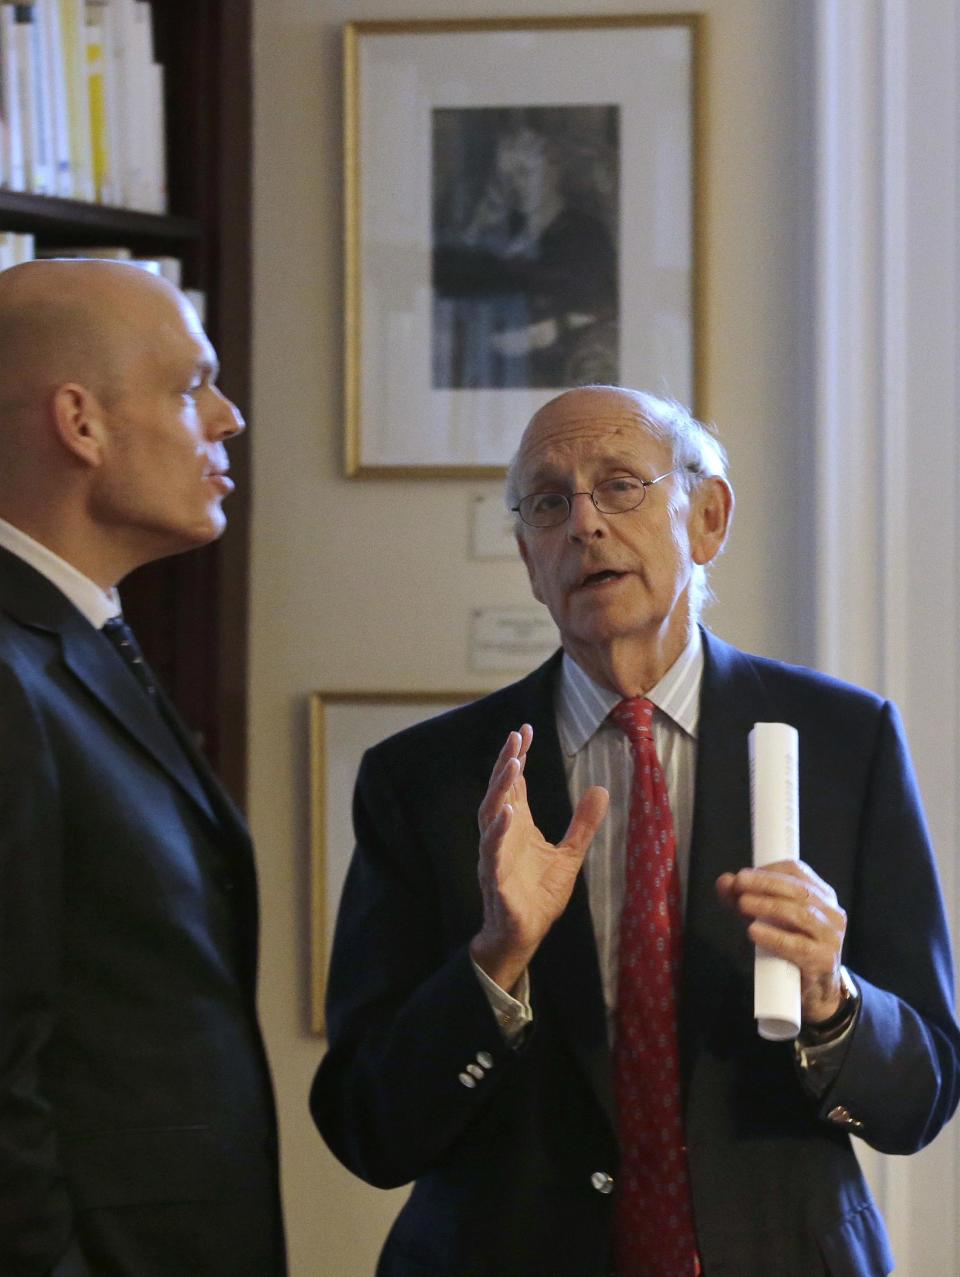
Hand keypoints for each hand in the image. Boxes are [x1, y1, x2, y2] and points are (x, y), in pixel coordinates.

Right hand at [470, 725, 607, 993]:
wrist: (524, 933)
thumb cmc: (539, 894)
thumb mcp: (570, 854)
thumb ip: (583, 824)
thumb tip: (601, 789)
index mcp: (518, 826)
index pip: (515, 784)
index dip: (518, 757)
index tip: (524, 730)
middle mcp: (502, 835)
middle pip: (499, 792)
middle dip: (506, 764)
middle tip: (515, 738)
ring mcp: (495, 855)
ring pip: (490, 816)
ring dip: (500, 790)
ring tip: (513, 765)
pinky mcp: (496, 879)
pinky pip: (492, 852)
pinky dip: (498, 832)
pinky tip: (508, 813)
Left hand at [715, 860, 846, 1022]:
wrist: (815, 992)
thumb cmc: (790, 949)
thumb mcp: (767, 920)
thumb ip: (745, 900)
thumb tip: (724, 882)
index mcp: (821, 896)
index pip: (796, 871)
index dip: (768, 870)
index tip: (743, 875)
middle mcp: (831, 912)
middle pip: (797, 890)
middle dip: (764, 884)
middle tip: (737, 884)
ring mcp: (831, 936)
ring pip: (799, 914)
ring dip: (767, 906)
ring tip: (742, 904)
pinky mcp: (825, 960)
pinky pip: (798, 945)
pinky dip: (774, 937)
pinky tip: (754, 931)